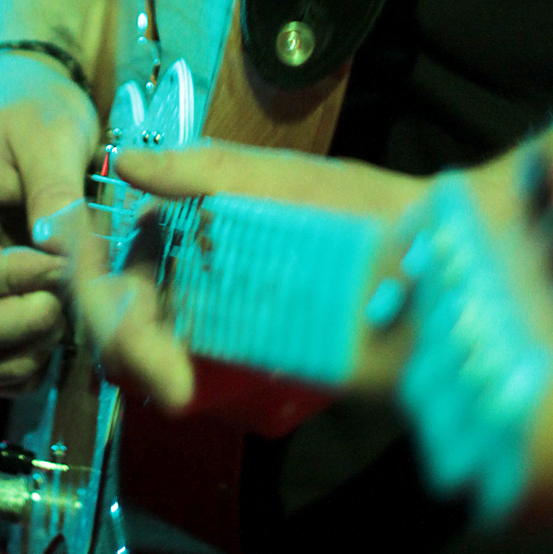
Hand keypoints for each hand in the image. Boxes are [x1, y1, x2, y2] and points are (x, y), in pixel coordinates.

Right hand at [0, 52, 100, 394]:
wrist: (28, 106)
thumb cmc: (34, 110)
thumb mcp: (50, 131)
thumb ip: (54, 187)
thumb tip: (59, 250)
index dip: (7, 281)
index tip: (58, 262)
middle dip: (16, 326)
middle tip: (64, 297)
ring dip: (21, 355)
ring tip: (65, 316)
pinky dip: (27, 369)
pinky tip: (62, 334)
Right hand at [62, 139, 427, 413]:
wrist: (443, 266)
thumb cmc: (368, 211)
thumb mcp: (288, 182)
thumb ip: (209, 170)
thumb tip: (126, 160)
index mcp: (198, 218)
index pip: (124, 255)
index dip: (109, 292)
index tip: (125, 323)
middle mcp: (198, 268)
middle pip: (125, 309)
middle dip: (126, 341)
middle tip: (168, 380)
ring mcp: (221, 318)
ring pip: (149, 345)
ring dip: (144, 364)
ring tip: (181, 389)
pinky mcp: (251, 361)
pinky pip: (192, 373)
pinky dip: (172, 382)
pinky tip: (186, 392)